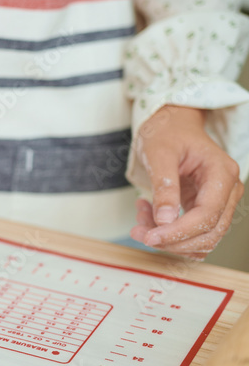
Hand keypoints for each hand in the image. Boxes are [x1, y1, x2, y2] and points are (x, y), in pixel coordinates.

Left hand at [129, 105, 243, 259]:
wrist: (172, 126)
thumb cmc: (167, 134)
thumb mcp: (159, 155)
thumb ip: (164, 187)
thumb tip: (165, 220)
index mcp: (221, 173)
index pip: (207, 215)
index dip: (179, 232)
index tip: (149, 237)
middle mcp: (227, 190)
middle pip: (208, 232)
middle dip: (171, 240)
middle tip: (138, 232)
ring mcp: (219, 201)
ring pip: (200, 238)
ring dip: (168, 238)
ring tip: (140, 216)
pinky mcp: (204, 208)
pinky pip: (191, 233)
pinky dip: (168, 234)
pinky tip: (148, 216)